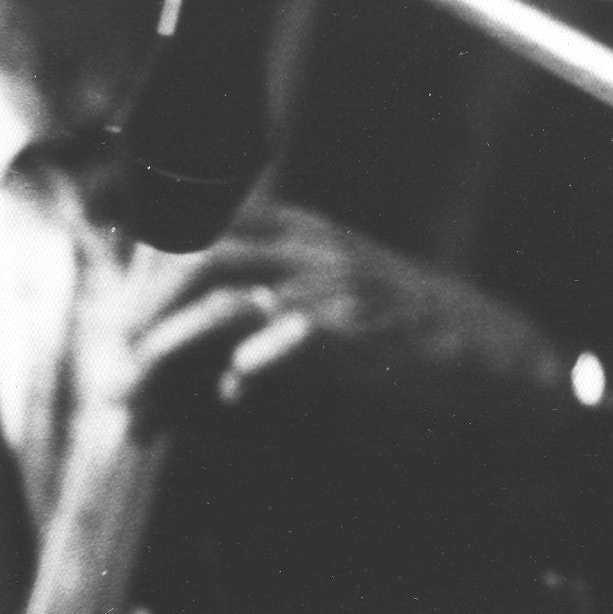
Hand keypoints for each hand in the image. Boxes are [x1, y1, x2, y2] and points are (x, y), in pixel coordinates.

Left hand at [126, 202, 575, 431]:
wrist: (491, 353)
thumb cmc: (413, 340)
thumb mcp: (340, 313)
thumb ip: (282, 327)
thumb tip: (225, 378)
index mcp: (305, 232)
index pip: (205, 220)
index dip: (150, 259)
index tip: (122, 310)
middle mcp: (312, 247)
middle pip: (200, 250)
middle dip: (146, 304)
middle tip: (121, 356)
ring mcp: (332, 284)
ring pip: (223, 296)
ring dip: (170, 345)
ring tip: (142, 388)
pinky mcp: (353, 328)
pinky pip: (277, 339)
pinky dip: (244, 368)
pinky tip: (232, 393)